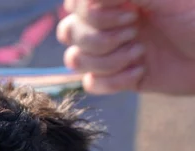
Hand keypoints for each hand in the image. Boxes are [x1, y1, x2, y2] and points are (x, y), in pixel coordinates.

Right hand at [57, 0, 194, 94]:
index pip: (74, 4)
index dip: (92, 14)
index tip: (130, 12)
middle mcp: (107, 23)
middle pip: (68, 32)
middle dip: (100, 38)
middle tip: (135, 31)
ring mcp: (110, 51)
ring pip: (74, 60)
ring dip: (107, 60)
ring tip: (140, 53)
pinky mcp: (116, 78)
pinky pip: (91, 83)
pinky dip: (114, 81)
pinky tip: (140, 71)